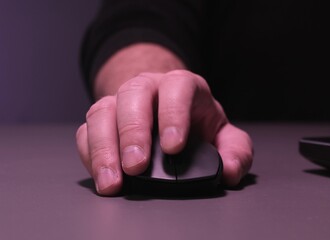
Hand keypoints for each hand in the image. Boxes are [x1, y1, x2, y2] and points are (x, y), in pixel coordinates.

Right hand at [76, 70, 252, 195]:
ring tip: (113, 180)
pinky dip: (90, 154)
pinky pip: (87, 131)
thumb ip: (235, 151)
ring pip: (103, 111)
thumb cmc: (196, 124)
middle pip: (134, 95)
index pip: (177, 88)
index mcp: (182, 86)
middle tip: (137, 165)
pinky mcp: (102, 119)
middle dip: (133, 131)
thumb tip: (230, 171)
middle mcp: (148, 87)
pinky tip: (102, 175)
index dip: (173, 115)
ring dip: (104, 147)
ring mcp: (121, 101)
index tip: (173, 147)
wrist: (167, 111)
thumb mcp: (224, 136)